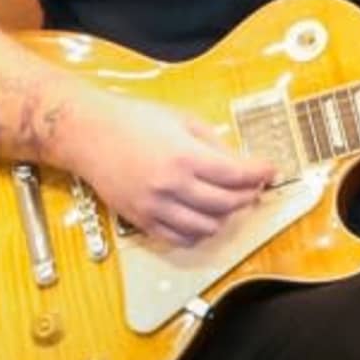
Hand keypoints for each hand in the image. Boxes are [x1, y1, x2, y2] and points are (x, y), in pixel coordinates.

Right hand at [61, 92, 275, 245]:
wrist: (89, 134)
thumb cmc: (134, 120)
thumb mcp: (183, 121)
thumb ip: (214, 144)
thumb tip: (240, 163)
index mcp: (185, 157)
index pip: (237, 175)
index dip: (261, 174)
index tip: (270, 171)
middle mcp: (171, 186)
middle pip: (226, 204)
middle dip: (248, 196)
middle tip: (254, 187)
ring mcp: (155, 207)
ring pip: (206, 227)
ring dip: (225, 217)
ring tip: (230, 203)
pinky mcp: (141, 220)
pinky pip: (179, 239)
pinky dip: (199, 232)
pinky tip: (205, 218)